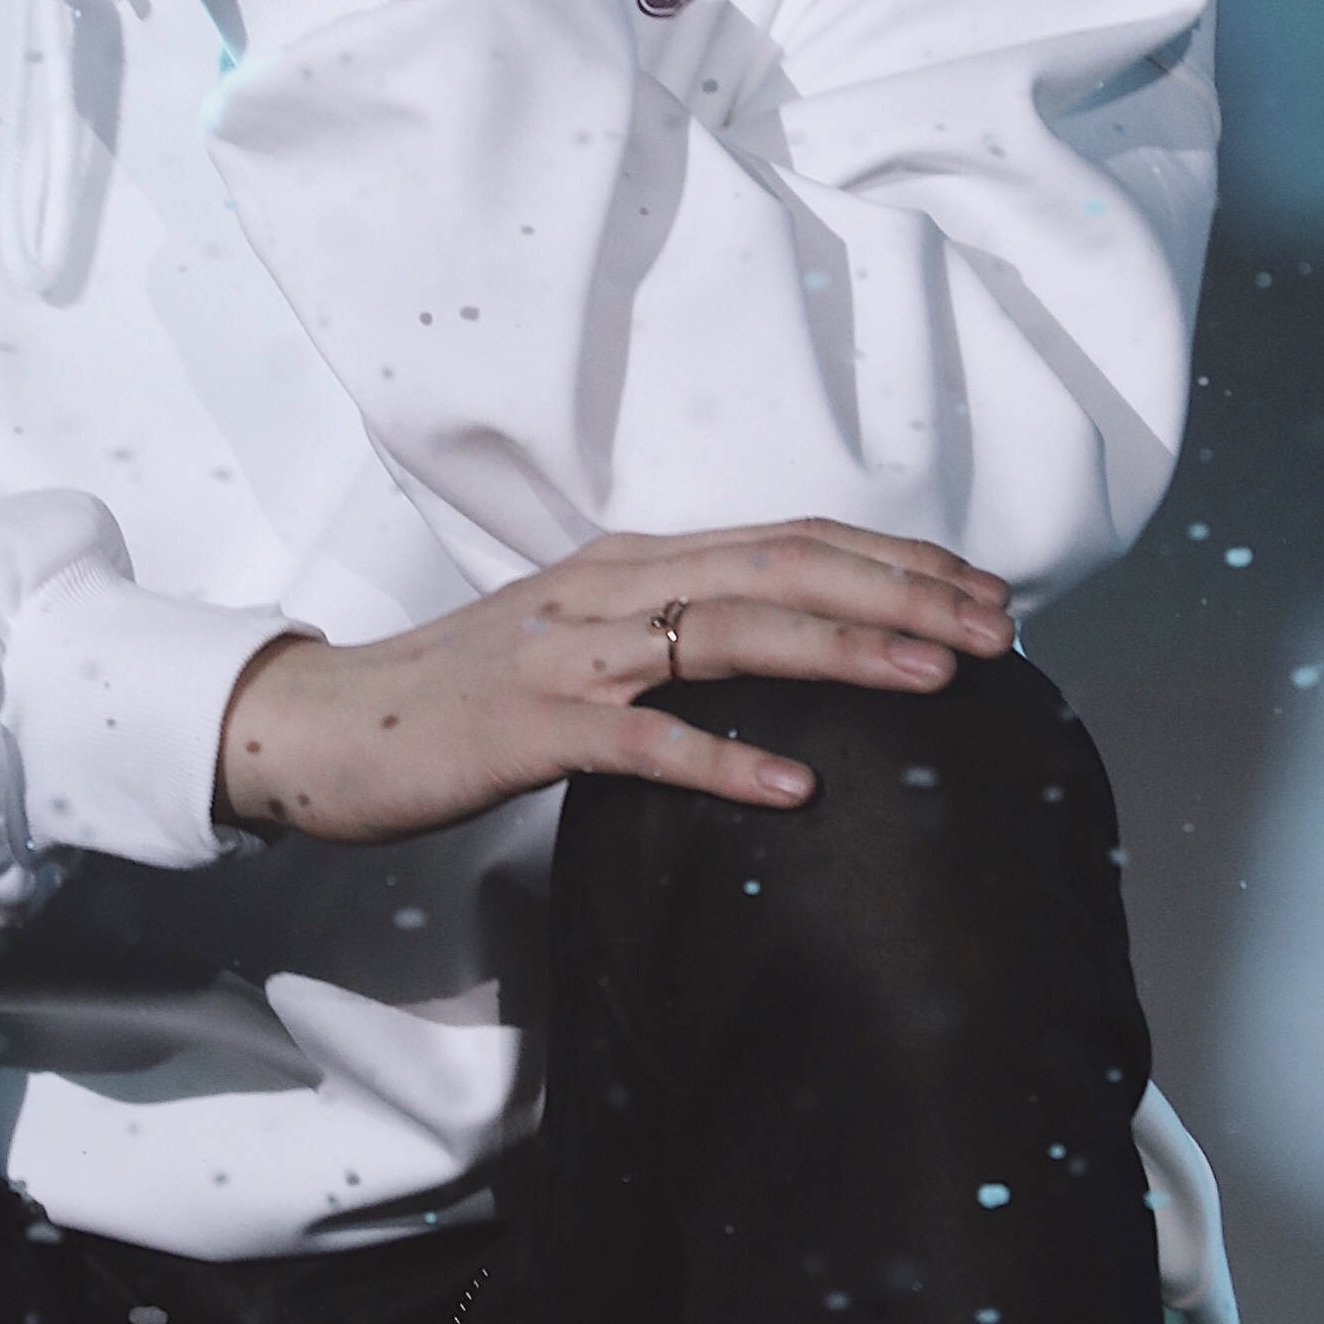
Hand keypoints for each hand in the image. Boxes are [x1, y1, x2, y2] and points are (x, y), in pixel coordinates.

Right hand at [214, 519, 1016, 841]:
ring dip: (842, 648)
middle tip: (998, 629)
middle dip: (901, 591)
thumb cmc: (458, 696)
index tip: (983, 591)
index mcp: (630, 563)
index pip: (786, 539)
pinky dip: (724, 757)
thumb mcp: (581, 644)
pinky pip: (644, 739)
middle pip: (779, 568)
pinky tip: (795, 784)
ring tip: (935, 678)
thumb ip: (668, 637)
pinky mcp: (531, 724)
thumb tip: (781, 655)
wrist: (325, 724)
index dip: (893, 557)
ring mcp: (570, 652)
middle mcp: (610, 587)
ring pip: (727, 632)